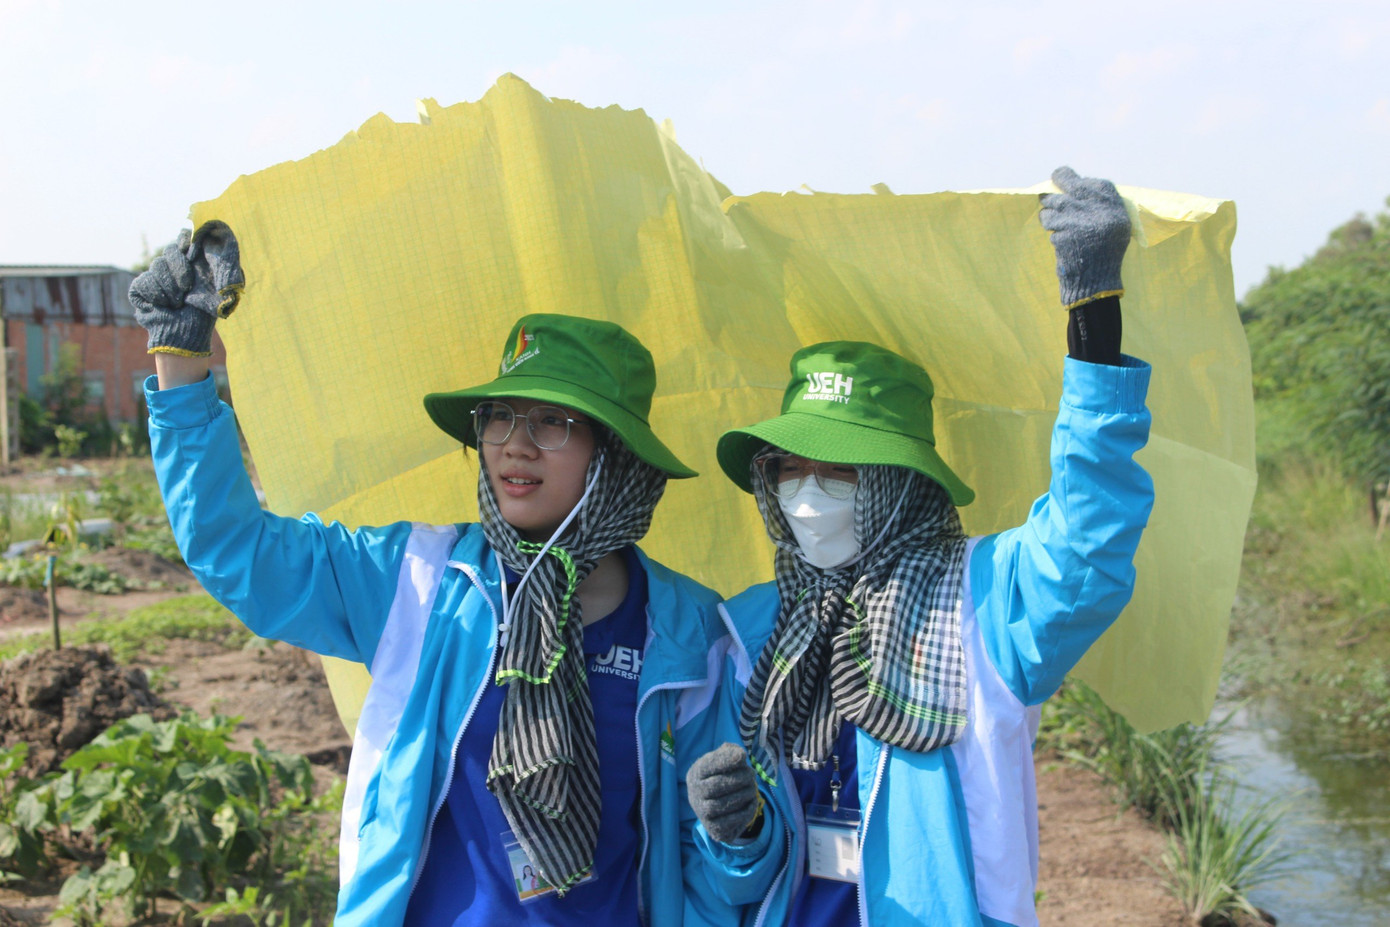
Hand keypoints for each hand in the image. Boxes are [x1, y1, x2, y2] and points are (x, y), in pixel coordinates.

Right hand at [129, 221, 243, 356]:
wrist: (186, 334)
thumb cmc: (204, 313)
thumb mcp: (219, 289)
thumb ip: (225, 268)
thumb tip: (228, 244)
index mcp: (189, 263)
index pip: (185, 239)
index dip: (185, 238)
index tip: (189, 245)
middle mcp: (170, 266)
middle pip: (170, 251)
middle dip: (180, 269)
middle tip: (187, 288)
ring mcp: (153, 276)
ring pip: (156, 266)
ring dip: (170, 288)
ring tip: (178, 302)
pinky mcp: (139, 289)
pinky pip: (144, 282)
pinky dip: (156, 295)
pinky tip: (164, 305)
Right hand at [686, 743, 761, 843]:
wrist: (717, 810)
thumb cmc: (722, 778)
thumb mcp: (723, 762)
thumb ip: (730, 752)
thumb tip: (738, 754)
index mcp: (695, 774)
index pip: (707, 765)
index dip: (725, 760)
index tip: (742, 756)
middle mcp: (694, 793)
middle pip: (717, 785)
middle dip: (739, 778)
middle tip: (752, 775)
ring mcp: (702, 812)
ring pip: (723, 804)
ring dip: (743, 794)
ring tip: (753, 788)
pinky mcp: (713, 827)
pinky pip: (730, 821)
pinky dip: (745, 811)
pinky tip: (752, 802)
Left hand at [1039, 166, 1129, 308]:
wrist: (1097, 281)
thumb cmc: (1105, 252)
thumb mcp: (1113, 226)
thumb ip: (1098, 205)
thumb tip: (1073, 184)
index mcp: (1112, 205)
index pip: (1088, 182)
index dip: (1072, 179)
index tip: (1063, 178)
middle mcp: (1096, 208)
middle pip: (1068, 184)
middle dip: (1056, 184)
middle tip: (1047, 190)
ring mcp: (1078, 220)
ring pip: (1053, 206)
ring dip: (1050, 215)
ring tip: (1058, 225)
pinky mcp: (1063, 235)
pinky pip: (1050, 227)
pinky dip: (1053, 234)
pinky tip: (1062, 243)